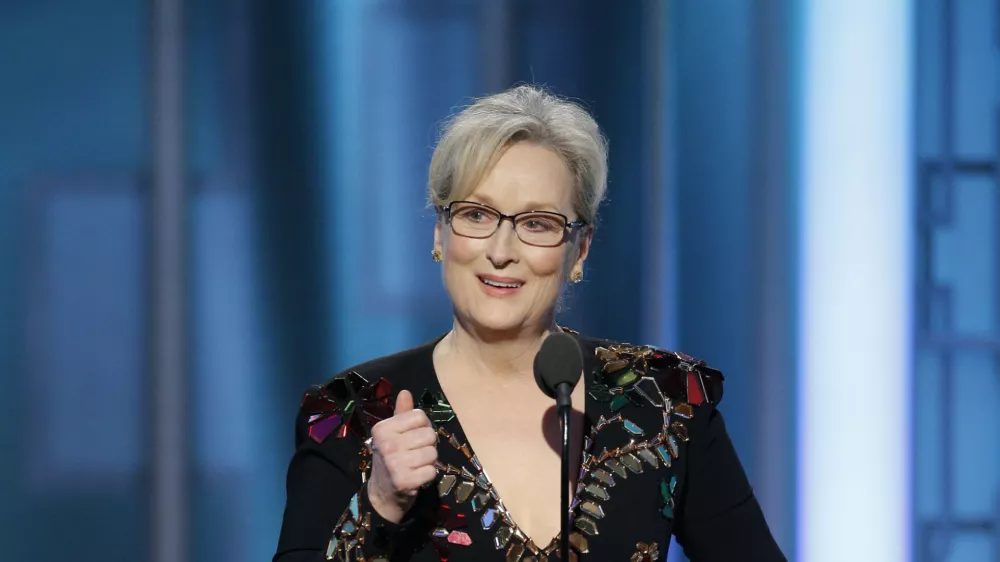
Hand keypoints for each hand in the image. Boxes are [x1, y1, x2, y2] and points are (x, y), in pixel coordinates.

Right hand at [366, 390, 438, 522]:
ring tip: (415, 466)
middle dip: (427, 445)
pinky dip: (428, 475)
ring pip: (433, 453)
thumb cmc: (391, 458)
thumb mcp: (392, 434)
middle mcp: (386, 444)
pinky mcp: (405, 481)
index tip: (412, 438)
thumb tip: (405, 392)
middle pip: (429, 434)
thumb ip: (401, 414)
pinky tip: (417, 477)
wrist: (383, 494)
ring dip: (429, 461)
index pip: (420, 416)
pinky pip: (432, 471)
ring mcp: (394, 463)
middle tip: (414, 454)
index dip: (422, 427)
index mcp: (382, 429)